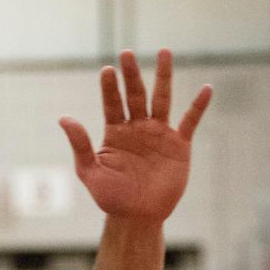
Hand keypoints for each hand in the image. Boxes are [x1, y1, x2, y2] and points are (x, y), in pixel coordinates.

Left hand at [60, 48, 211, 221]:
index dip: (110, 88)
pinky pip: (190, 122)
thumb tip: (64, 118)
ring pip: (162, 99)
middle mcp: (137, 128)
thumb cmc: (111, 198)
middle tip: (127, 53)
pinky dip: (198, 106)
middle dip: (132, 75)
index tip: (108, 70)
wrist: (137, 217)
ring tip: (164, 52)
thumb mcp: (91, 173)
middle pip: (136, 95)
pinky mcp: (178, 145)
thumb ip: (80, 145)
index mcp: (115, 132)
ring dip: (163, 76)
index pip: (112, 104)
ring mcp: (159, 134)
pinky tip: (206, 89)